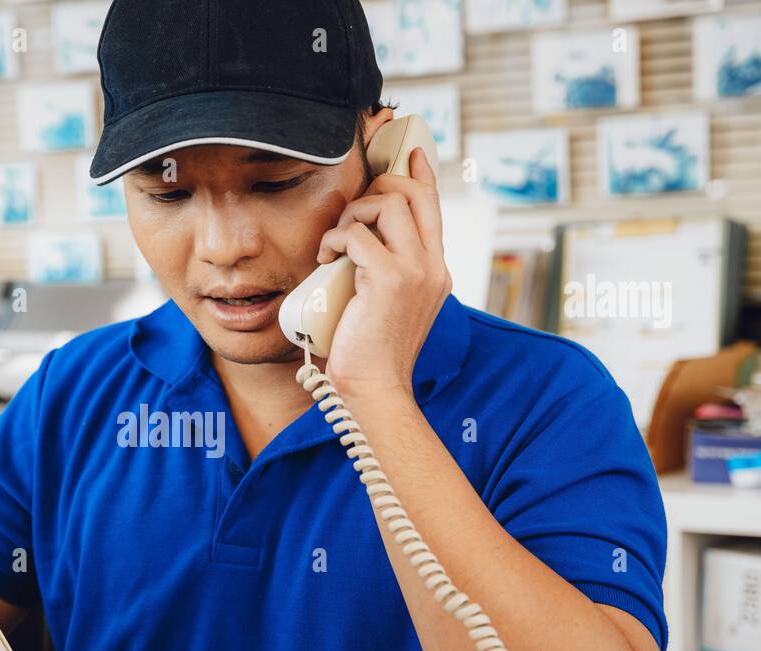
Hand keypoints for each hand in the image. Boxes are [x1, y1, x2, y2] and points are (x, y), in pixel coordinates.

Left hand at [316, 146, 452, 399]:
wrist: (375, 389)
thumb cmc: (371, 353)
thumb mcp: (388, 306)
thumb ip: (387, 273)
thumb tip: (360, 246)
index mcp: (435, 270)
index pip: (432, 205)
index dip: (419, 172)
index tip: (409, 150)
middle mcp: (431, 265)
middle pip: (410, 193)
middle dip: (374, 191)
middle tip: (350, 218)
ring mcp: (414, 270)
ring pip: (386, 205)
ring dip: (352, 214)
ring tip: (336, 242)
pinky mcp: (389, 279)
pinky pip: (357, 236)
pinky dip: (334, 239)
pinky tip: (325, 257)